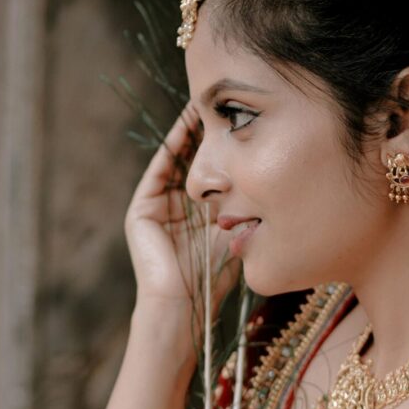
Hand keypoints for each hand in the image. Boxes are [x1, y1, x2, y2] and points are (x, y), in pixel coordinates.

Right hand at [125, 107, 237, 320]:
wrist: (183, 309)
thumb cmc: (214, 281)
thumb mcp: (235, 234)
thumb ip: (243, 209)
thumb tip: (267, 177)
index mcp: (197, 217)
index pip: (213, 173)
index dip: (225, 147)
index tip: (243, 119)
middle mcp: (175, 209)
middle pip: (193, 161)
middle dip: (206, 132)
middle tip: (223, 99)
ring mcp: (156, 209)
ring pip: (175, 160)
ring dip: (188, 131)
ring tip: (203, 100)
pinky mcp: (141, 211)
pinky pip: (159, 170)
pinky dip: (172, 146)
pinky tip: (187, 123)